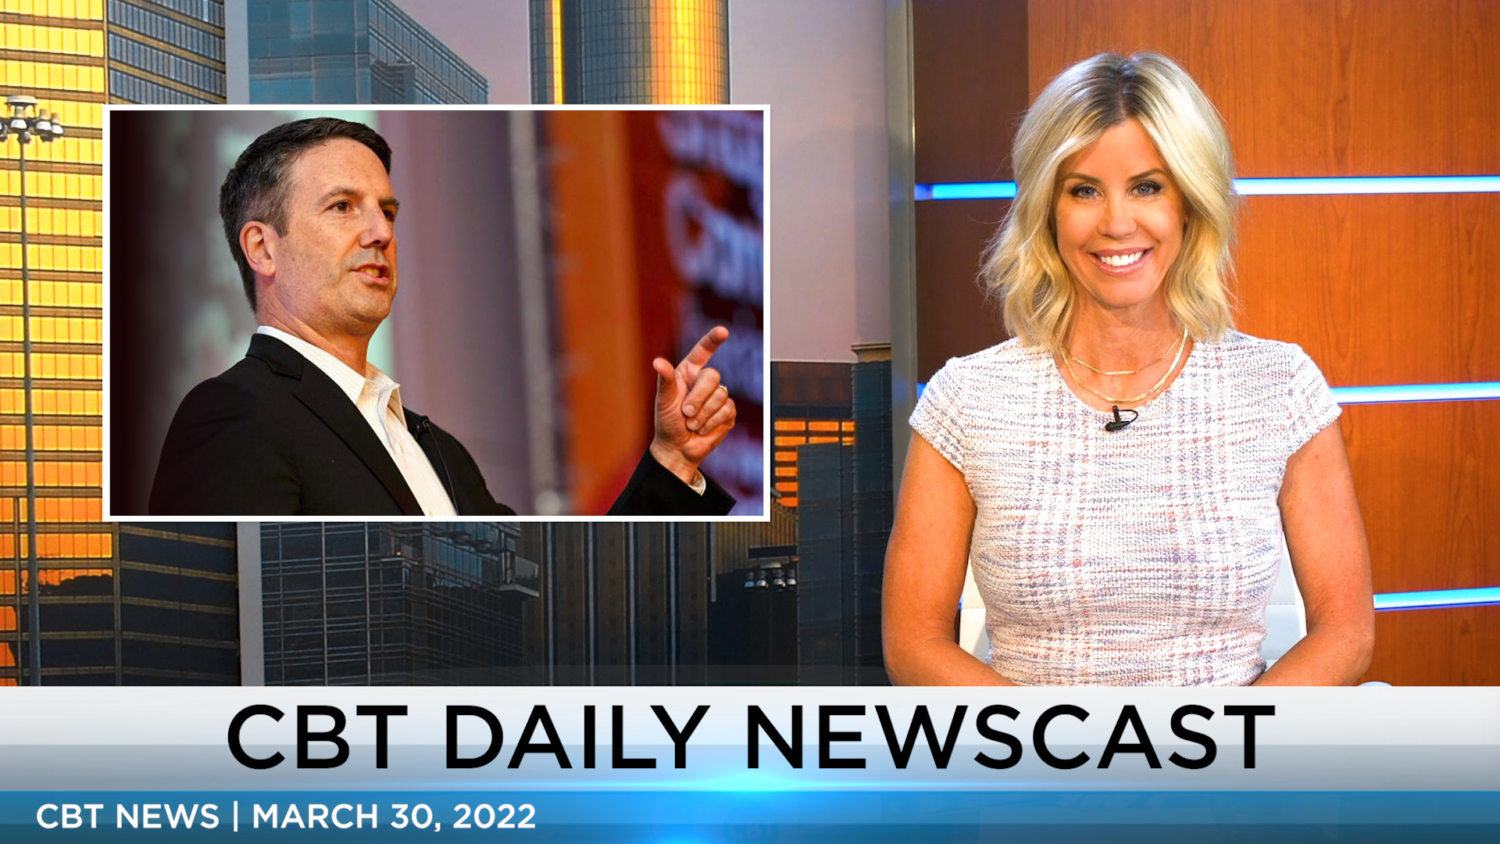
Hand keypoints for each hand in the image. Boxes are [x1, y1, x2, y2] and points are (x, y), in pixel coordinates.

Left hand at [649, 326, 736, 484]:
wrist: (677, 448)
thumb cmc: (667, 422)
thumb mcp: (663, 401)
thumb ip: (665, 380)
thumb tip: (658, 361)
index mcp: (689, 372)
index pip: (703, 350)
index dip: (713, 340)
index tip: (723, 331)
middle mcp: (705, 381)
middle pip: (713, 376)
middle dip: (698, 397)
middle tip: (685, 413)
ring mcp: (719, 396)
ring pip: (720, 395)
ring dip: (702, 414)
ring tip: (691, 423)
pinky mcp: (728, 412)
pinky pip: (727, 410)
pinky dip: (711, 422)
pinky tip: (702, 428)